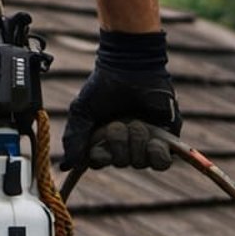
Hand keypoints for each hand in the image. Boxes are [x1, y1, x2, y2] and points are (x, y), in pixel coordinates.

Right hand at [60, 30, 181, 170]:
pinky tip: (153, 140)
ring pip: (141, 163)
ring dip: (136, 142)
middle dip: (118, 143)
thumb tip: (67, 166)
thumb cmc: (103, 88)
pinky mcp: (166, 139)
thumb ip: (73, 139)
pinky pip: (162, 163)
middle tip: (118, 122)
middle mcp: (124, 145)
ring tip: (137, 122)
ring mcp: (145, 143)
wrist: (131, 69)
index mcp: (102, 140)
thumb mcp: (81, 111)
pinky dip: (156, 154)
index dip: (99, 158)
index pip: (99, 163)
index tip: (98, 146)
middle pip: (121, 163)